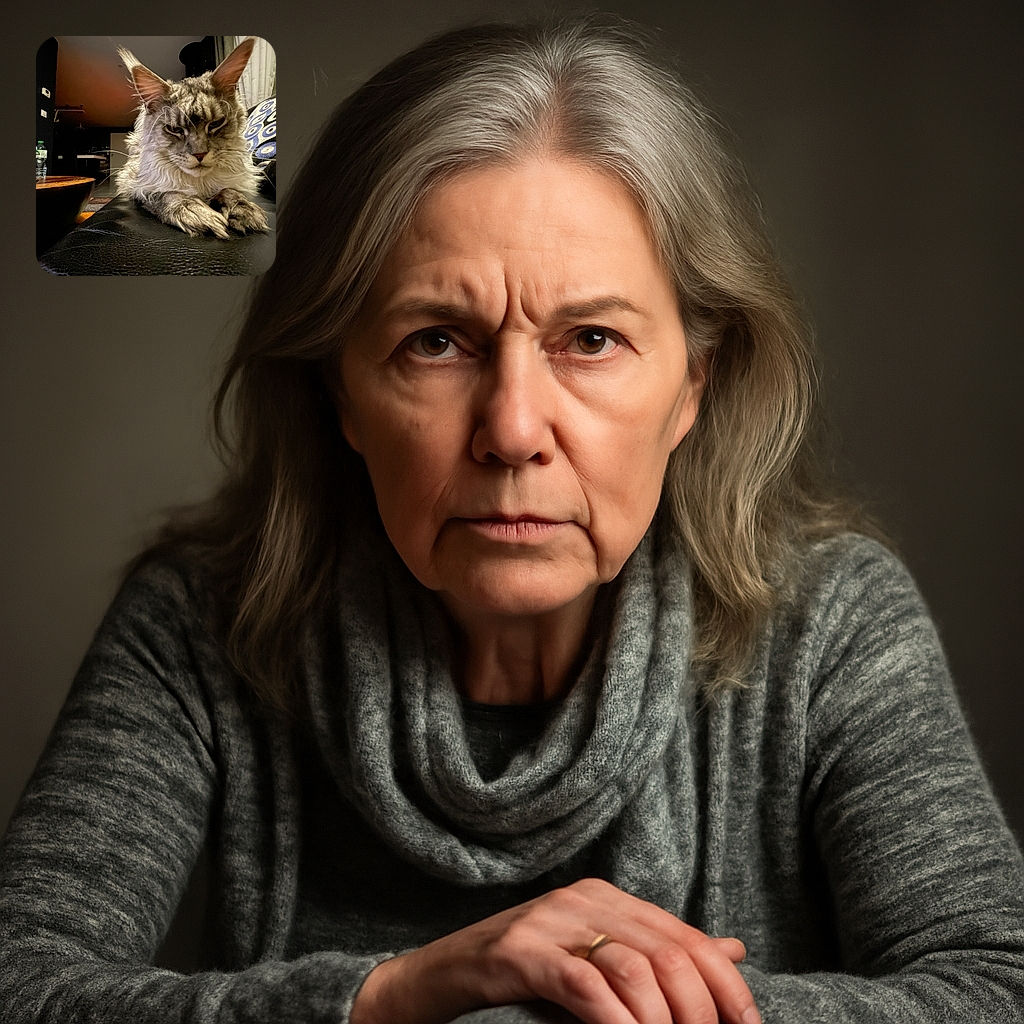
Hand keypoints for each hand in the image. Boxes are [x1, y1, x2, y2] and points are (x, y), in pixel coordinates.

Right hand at [351, 877, 759, 1023]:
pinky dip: (616, 1021)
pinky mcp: (519, 951)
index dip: (727, 988)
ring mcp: (549, 921)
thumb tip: (733, 950)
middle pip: (668, 952)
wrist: (433, 980)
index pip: (686, 938)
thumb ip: (658, 950)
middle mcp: (584, 899)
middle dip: (701, 1012)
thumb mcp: (593, 958)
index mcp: (607, 898)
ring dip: (664, 1023)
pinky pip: (583, 984)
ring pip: (634, 967)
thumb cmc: (519, 978)